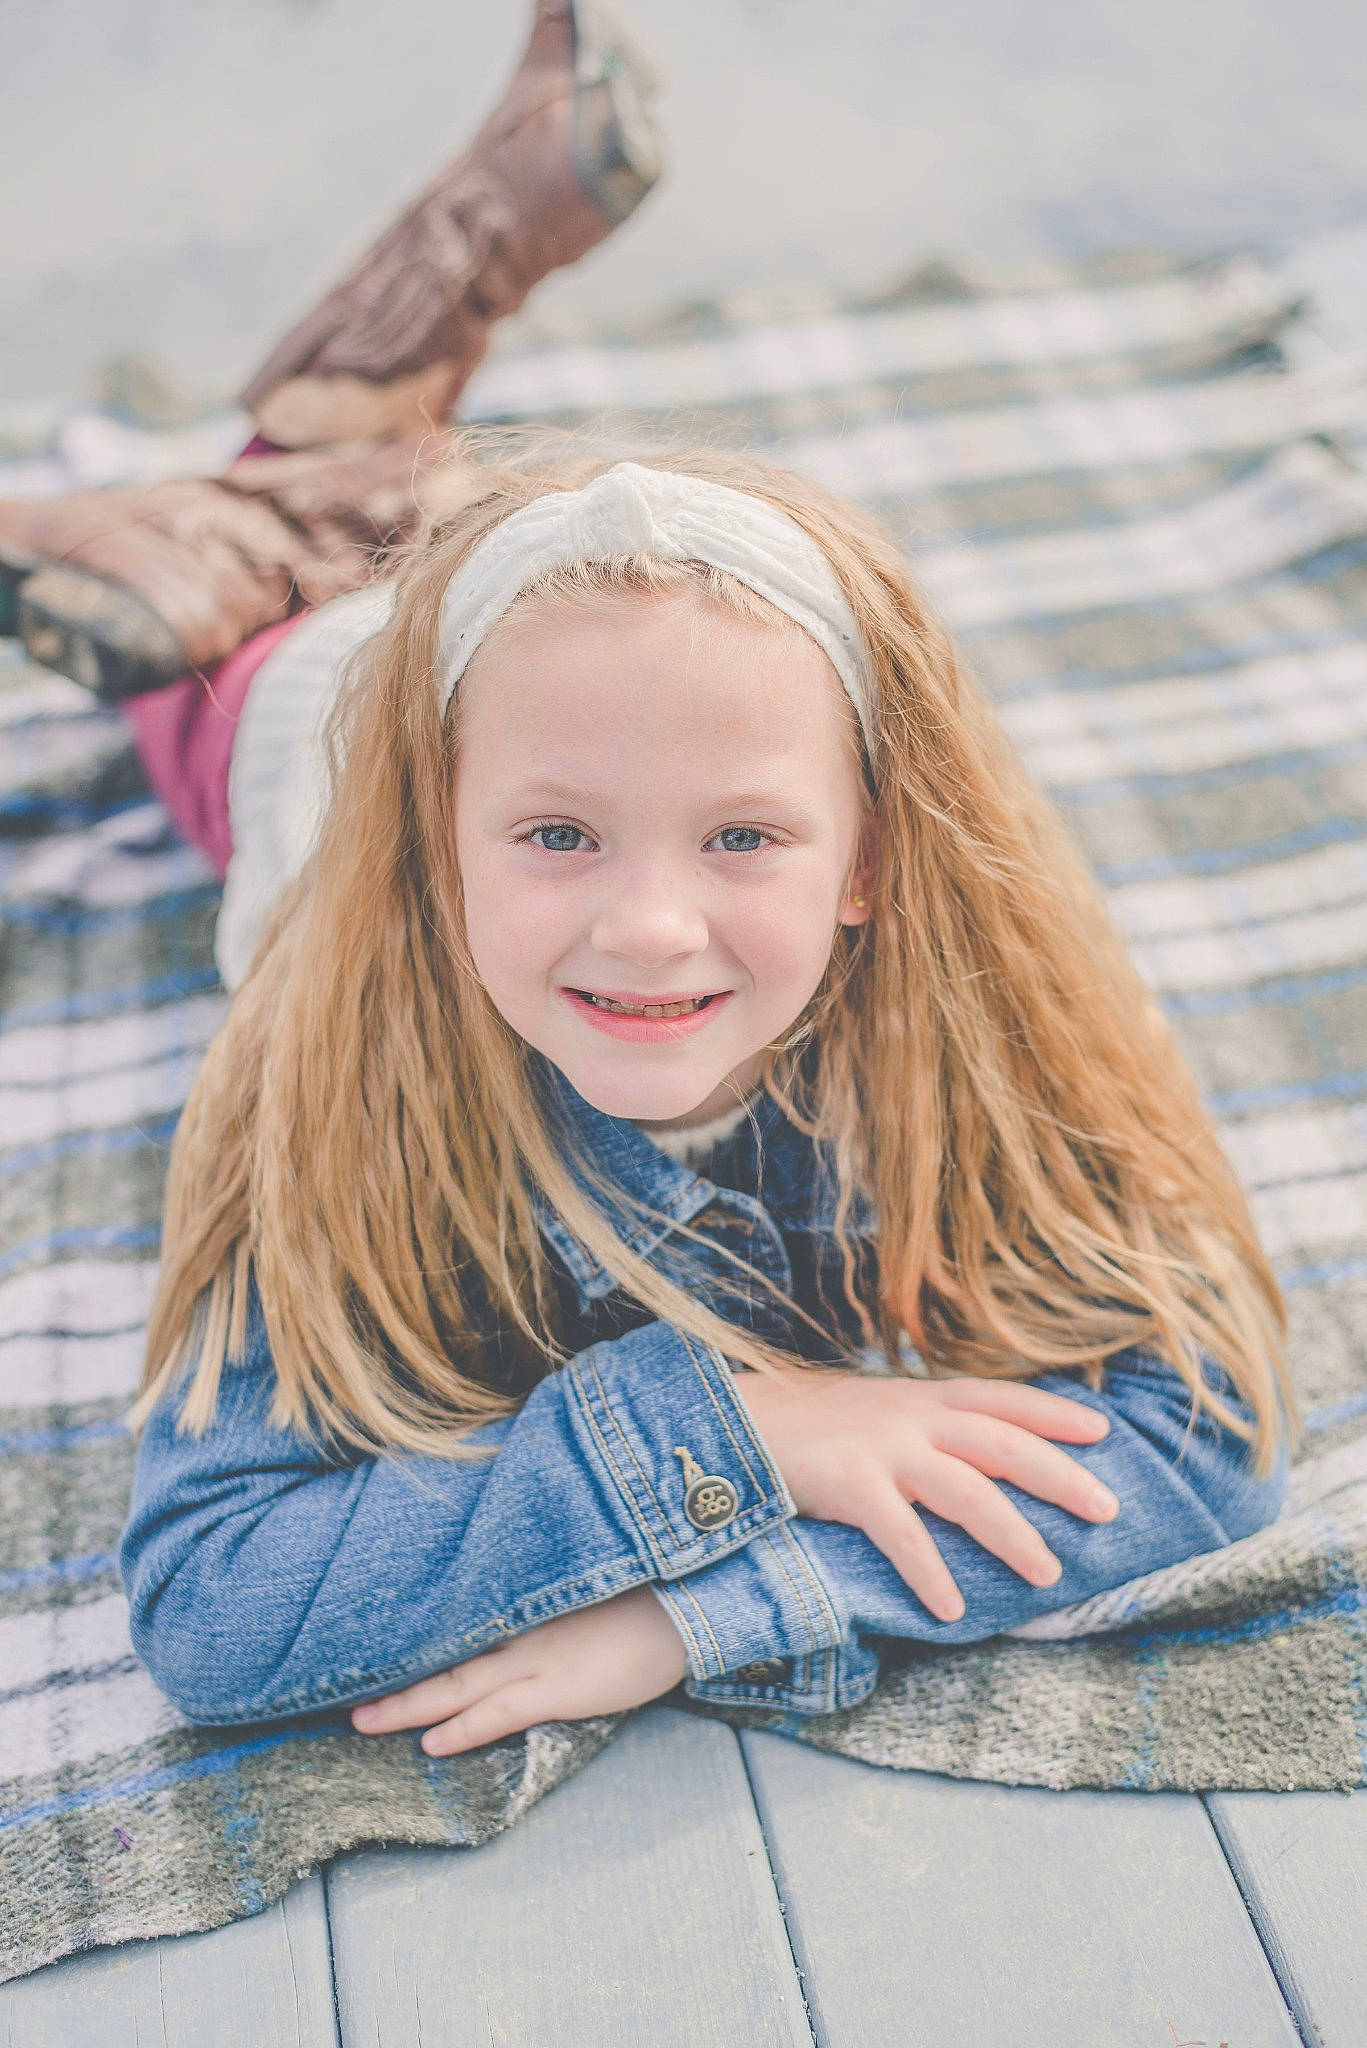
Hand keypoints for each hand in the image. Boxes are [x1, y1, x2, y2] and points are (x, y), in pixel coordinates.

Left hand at [349, 1586, 688, 1755]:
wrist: (687, 1598)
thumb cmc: (645, 1582)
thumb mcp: (587, 1570)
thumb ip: (547, 1579)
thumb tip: (515, 1585)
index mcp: (523, 1592)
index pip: (453, 1612)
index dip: (410, 1630)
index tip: (367, 1637)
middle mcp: (519, 1623)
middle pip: (440, 1650)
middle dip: (390, 1673)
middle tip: (338, 1690)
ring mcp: (535, 1656)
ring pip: (455, 1684)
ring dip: (406, 1705)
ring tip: (361, 1721)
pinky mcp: (558, 1687)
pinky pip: (498, 1711)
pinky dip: (462, 1727)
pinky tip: (432, 1743)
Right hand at [733, 1369, 1118, 1622]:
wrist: (736, 1424)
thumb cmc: (813, 1427)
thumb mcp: (877, 1410)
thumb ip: (924, 1425)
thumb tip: (977, 1453)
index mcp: (922, 1398)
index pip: (1002, 1399)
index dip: (1053, 1412)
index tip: (1102, 1431)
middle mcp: (911, 1417)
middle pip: (1003, 1444)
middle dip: (1059, 1476)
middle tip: (1107, 1510)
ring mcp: (882, 1449)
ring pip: (966, 1490)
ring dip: (1012, 1533)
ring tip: (1047, 1573)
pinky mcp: (849, 1485)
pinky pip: (901, 1535)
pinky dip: (930, 1572)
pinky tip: (951, 1607)